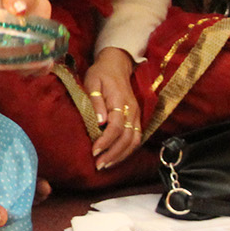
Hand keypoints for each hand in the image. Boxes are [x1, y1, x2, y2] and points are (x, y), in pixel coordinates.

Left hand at [83, 47, 142, 170]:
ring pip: (135, 140)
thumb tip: (100, 121)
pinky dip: (127, 150)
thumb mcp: (92, 82)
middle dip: (113, 154)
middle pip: (127, 138)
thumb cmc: (100, 74)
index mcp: (120, 101)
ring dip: (121, 155)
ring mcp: (137, 115)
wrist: (117, 65)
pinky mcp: (137, 118)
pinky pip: (136, 138)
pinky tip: (116, 157)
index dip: (106, 141)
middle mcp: (133, 110)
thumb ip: (95, 102)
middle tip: (98, 165)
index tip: (94, 152)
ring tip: (106, 165)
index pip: (116, 126)